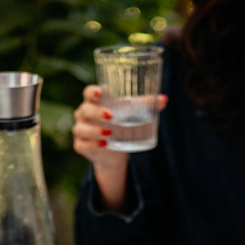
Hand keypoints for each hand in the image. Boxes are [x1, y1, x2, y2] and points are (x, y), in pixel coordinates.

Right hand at [71, 85, 165, 212]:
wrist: (116, 152)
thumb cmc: (122, 124)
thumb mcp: (133, 114)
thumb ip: (146, 105)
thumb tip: (164, 99)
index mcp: (94, 101)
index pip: (88, 92)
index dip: (92, 92)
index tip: (101, 92)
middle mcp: (84, 114)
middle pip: (85, 110)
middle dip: (97, 113)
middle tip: (111, 116)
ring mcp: (81, 130)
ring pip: (81, 128)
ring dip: (94, 131)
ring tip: (109, 133)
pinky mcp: (81, 146)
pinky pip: (82, 145)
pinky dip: (92, 145)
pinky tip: (103, 145)